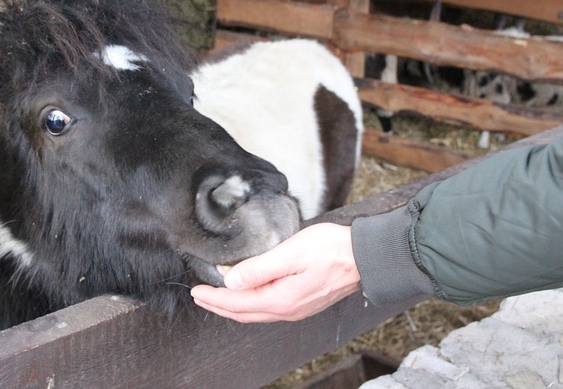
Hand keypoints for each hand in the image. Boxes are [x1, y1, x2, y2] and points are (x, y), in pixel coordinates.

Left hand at [190, 223, 360, 322]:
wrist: (365, 256)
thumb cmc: (331, 249)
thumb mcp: (290, 253)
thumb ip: (258, 268)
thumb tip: (231, 281)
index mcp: (280, 299)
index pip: (236, 303)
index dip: (214, 297)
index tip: (196, 291)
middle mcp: (287, 310)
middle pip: (243, 312)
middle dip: (219, 305)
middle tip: (199, 295)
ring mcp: (297, 308)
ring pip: (256, 312)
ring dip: (234, 305)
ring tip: (217, 295)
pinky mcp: (304, 302)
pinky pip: (269, 308)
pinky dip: (251, 302)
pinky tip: (248, 293)